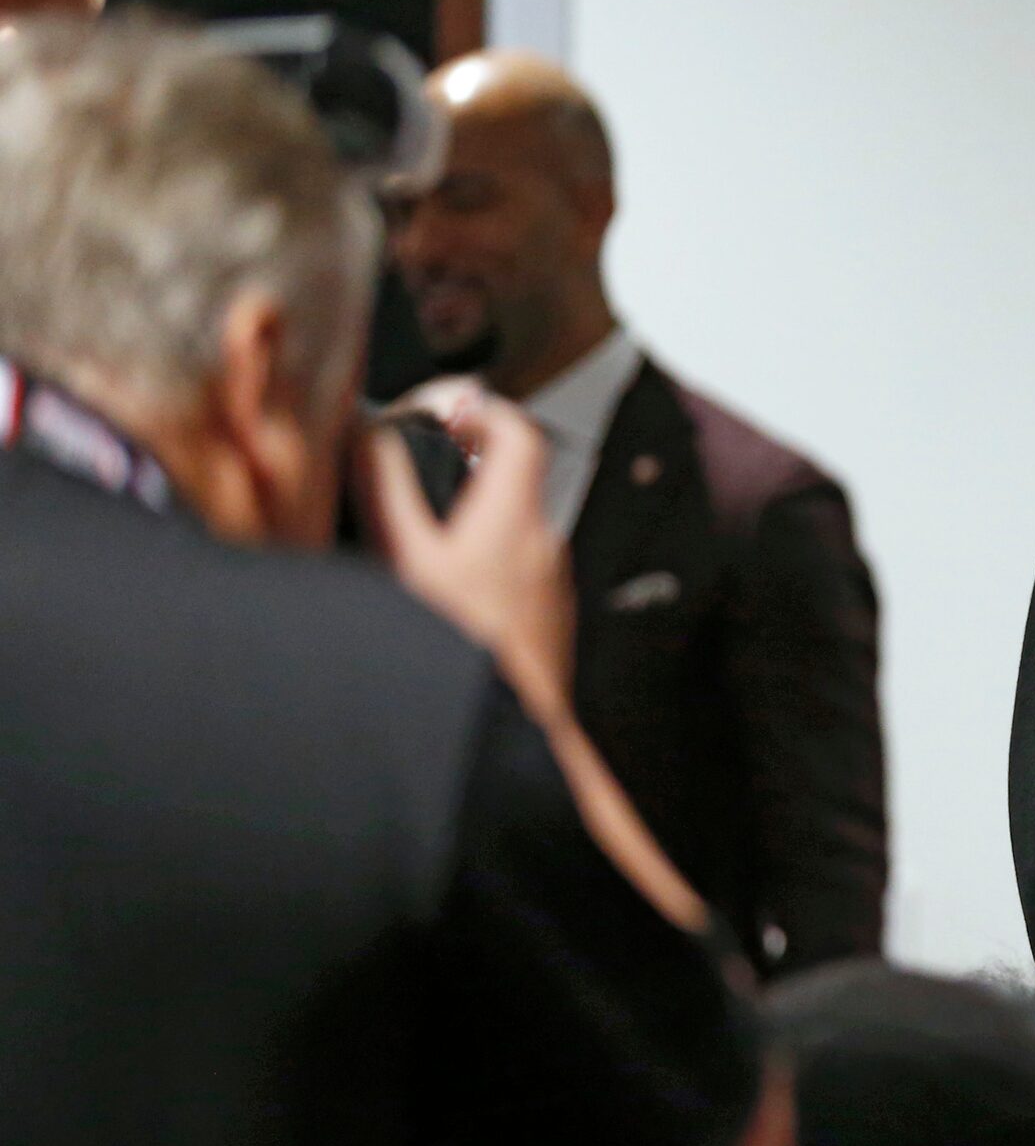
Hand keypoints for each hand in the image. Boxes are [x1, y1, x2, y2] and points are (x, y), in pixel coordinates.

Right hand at [361, 386, 573, 721]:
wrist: (510, 736)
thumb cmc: (463, 657)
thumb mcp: (406, 561)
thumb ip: (387, 491)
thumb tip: (371, 434)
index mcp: (514, 519)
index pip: (517, 432)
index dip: (480, 408)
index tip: (445, 410)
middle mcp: (544, 545)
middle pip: (513, 478)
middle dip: (463, 465)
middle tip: (420, 464)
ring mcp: (552, 585)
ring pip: (513, 528)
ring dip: (471, 519)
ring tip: (422, 532)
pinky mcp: (549, 620)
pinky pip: (517, 573)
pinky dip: (483, 565)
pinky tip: (445, 591)